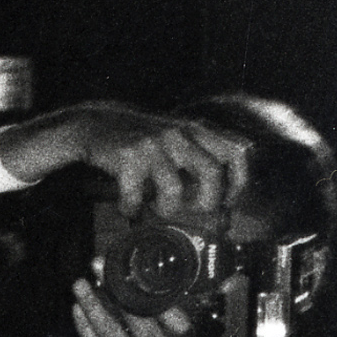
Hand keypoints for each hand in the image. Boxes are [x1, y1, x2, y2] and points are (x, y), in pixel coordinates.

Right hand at [0, 101, 255, 219]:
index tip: (226, 201)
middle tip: (192, 210)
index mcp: (198, 130)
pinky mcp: (129, 155)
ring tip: (154, 209)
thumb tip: (221, 213)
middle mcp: (181, 133)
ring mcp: (155, 144)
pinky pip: (136, 195)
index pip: (238, 152)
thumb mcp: (177, 140)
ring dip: (166, 208)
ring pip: (175, 188)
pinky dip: (130, 208)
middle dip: (206, 202)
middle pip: (213, 173)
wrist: (97, 123)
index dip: (238, 182)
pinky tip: (126, 206)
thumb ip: (199, 162)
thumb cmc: (142, 142)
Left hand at [70, 275, 194, 336]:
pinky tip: (77, 310)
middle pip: (132, 309)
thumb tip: (130, 282)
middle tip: (97, 264)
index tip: (126, 262)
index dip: (139, 280)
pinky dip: (84, 326)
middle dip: (112, 284)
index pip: (159, 301)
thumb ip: (159, 318)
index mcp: (179, 336)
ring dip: (91, 302)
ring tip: (79, 284)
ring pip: (108, 325)